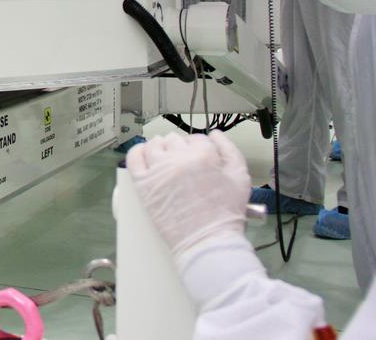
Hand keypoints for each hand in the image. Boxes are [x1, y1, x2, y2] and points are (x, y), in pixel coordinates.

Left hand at [125, 131, 249, 259]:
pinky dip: (138, 152)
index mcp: (202, 156)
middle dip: (182, 148)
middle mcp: (178, 160)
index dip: (201, 148)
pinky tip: (145, 155)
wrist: (207, 241)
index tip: (200, 157)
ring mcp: (158, 171)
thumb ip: (229, 150)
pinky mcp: (144, 184)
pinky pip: (134, 158)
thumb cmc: (224, 214)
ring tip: (167, 158)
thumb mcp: (240, 177)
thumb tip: (215, 135)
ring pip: (154, 145)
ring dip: (161, 148)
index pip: (197, 139)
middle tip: (186, 163)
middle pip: (175, 140)